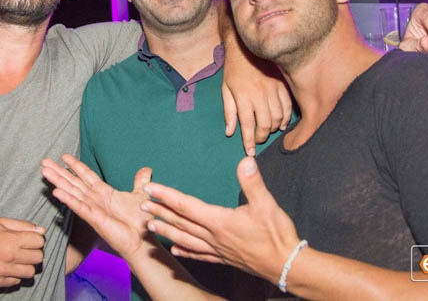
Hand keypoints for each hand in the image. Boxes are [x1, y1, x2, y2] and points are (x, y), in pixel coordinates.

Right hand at [0, 217, 45, 287]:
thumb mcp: (0, 222)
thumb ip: (23, 225)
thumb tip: (42, 230)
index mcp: (11, 240)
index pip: (40, 242)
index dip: (36, 240)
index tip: (30, 240)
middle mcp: (9, 256)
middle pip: (38, 258)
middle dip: (34, 252)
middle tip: (25, 250)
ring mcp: (3, 271)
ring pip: (30, 272)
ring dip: (27, 266)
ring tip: (18, 260)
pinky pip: (17, 282)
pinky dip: (15, 275)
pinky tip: (8, 268)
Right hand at [41, 154, 153, 259]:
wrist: (142, 239)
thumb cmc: (140, 221)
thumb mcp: (140, 195)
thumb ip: (140, 181)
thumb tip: (146, 169)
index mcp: (104, 192)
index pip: (86, 175)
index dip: (75, 165)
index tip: (63, 156)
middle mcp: (95, 199)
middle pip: (73, 182)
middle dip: (59, 172)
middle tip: (44, 162)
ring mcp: (92, 208)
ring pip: (72, 191)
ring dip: (58, 181)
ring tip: (45, 171)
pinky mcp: (94, 218)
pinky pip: (79, 206)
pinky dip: (68, 199)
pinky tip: (56, 192)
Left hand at [142, 157, 300, 282]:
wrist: (287, 266)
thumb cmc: (277, 235)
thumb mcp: (267, 205)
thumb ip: (253, 182)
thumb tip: (245, 160)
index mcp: (219, 221)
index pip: (186, 205)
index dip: (166, 196)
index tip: (150, 189)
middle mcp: (213, 236)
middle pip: (180, 222)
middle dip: (159, 212)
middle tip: (140, 205)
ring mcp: (217, 249)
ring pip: (185, 239)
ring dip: (166, 231)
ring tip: (149, 226)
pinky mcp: (224, 258)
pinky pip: (198, 254)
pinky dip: (185, 251)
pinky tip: (175, 249)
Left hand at [222, 58, 291, 155]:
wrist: (245, 49)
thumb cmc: (233, 71)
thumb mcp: (225, 90)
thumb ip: (229, 112)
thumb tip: (230, 132)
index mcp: (243, 96)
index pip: (247, 125)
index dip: (249, 141)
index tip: (250, 152)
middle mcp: (259, 94)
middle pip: (265, 124)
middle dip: (262, 137)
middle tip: (258, 140)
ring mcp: (272, 89)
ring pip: (278, 117)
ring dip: (274, 128)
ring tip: (268, 131)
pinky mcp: (281, 85)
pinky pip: (288, 106)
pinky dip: (286, 117)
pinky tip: (282, 124)